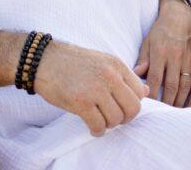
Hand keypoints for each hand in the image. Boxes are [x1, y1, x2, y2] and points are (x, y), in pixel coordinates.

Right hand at [34, 40, 149, 135]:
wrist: (43, 59)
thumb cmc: (73, 62)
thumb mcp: (102, 62)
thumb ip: (123, 76)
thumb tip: (147, 91)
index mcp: (116, 64)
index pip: (140, 92)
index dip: (132, 103)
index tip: (120, 105)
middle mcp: (109, 75)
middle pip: (133, 108)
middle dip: (125, 118)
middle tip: (113, 117)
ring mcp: (95, 88)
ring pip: (116, 119)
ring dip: (108, 124)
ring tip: (99, 119)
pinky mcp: (81, 102)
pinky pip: (99, 126)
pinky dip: (97, 130)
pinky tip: (91, 126)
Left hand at [133, 0, 190, 107]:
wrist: (181, 16)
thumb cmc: (160, 30)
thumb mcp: (148, 41)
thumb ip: (143, 59)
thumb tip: (135, 75)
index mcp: (160, 52)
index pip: (155, 78)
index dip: (151, 93)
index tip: (147, 105)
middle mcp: (175, 57)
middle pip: (171, 86)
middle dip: (166, 102)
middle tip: (162, 114)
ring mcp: (189, 60)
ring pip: (185, 87)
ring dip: (179, 102)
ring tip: (173, 113)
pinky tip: (189, 105)